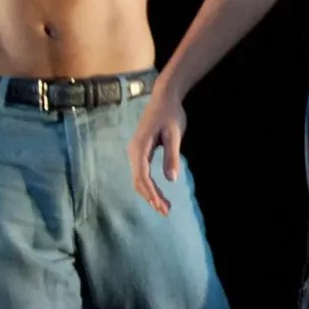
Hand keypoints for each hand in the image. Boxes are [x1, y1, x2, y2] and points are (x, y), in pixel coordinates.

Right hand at [127, 82, 186, 215]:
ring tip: (162, 207)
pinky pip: (140, 173)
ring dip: (149, 194)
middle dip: (151, 197)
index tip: (162, 206)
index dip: (152, 193)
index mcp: (139, 147)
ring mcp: (134, 151)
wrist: (164, 98)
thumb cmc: (171, 114)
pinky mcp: (139, 151)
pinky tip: (156, 194)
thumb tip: (171, 179)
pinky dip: (147, 186)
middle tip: (165, 211)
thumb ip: (172, 155)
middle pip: (138, 181)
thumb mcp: (175, 134)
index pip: (143, 176)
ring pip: (138, 178)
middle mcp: (133, 151)